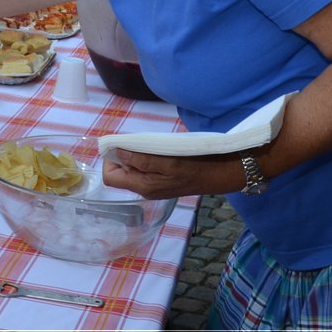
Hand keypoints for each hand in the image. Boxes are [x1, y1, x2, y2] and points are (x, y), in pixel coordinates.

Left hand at [102, 148, 247, 199]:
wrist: (220, 173)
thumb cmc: (195, 166)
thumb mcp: (168, 161)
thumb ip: (141, 159)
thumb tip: (118, 152)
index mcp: (143, 187)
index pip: (110, 177)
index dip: (110, 159)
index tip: (121, 143)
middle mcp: (145, 189)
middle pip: (120, 172)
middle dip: (123, 155)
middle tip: (138, 142)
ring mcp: (154, 185)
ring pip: (132, 169)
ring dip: (136, 155)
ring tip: (150, 145)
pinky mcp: (162, 180)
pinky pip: (145, 168)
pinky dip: (146, 157)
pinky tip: (159, 150)